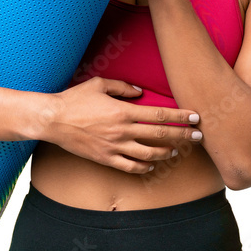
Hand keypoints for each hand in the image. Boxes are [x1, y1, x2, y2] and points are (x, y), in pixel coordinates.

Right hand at [42, 76, 201, 174]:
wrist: (53, 119)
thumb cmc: (75, 99)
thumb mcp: (100, 84)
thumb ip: (123, 87)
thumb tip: (140, 92)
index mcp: (123, 111)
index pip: (159, 115)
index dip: (180, 117)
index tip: (195, 117)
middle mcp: (122, 131)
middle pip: (160, 136)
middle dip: (183, 136)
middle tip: (198, 137)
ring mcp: (114, 147)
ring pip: (148, 154)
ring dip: (166, 152)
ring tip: (176, 150)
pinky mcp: (105, 158)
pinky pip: (130, 166)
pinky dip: (144, 166)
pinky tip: (152, 164)